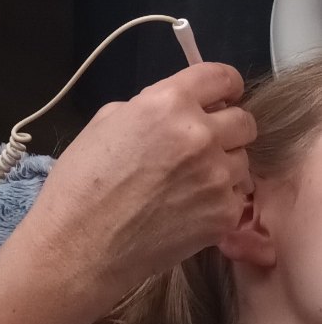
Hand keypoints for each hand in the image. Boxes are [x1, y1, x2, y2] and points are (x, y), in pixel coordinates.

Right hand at [27, 60, 255, 314]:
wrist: (79, 246)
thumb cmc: (79, 182)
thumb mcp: (104, 124)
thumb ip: (147, 108)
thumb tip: (174, 112)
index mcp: (167, 104)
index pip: (221, 77)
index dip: (223, 86)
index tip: (220, 97)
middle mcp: (201, 135)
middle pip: (244, 121)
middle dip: (226, 129)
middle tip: (201, 145)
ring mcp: (218, 177)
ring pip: (242, 160)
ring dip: (223, 166)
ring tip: (189, 182)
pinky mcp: (225, 214)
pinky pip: (236, 196)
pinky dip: (219, 199)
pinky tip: (188, 208)